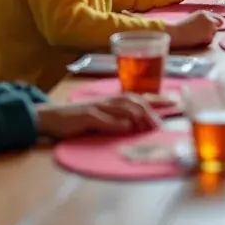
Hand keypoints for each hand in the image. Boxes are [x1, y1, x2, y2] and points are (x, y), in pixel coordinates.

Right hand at [36, 95, 159, 139]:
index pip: (137, 97)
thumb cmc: (76, 119)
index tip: (173, 104)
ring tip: (148, 126)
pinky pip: (103, 118)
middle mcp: (106, 100)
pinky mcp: (86, 116)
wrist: (50, 117)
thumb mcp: (99, 118)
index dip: (155, 100)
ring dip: (137, 115)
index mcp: (111, 100)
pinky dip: (116, 123)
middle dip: (149, 110)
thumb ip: (115, 120)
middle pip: (133, 100)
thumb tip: (134, 126)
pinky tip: (126, 127)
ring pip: (121, 107)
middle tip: (160, 123)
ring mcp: (96, 107)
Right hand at [165, 11, 220, 48]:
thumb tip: (213, 24)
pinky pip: (210, 40)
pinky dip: (206, 41)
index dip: (215, 23)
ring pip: (214, 33)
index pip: (218, 18)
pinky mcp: (209, 36)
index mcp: (205, 13)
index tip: (212, 27)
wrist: (175, 33)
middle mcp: (209, 18)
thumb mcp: (194, 18)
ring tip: (197, 36)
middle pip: (218, 25)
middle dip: (213, 29)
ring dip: (209, 35)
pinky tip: (197, 40)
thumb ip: (204, 19)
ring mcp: (210, 27)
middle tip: (203, 33)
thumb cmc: (181, 27)